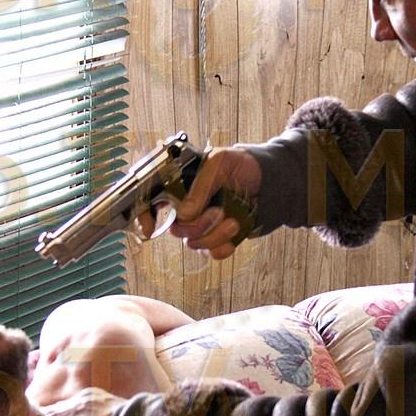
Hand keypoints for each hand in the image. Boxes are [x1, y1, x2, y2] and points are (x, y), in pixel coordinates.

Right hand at [136, 146, 261, 259]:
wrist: (271, 181)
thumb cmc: (242, 164)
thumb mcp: (220, 163)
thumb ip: (201, 185)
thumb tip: (186, 215)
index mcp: (179, 182)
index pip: (150, 200)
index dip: (144, 216)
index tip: (149, 229)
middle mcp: (186, 205)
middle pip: (175, 229)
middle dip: (197, 225)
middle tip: (218, 211)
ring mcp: (201, 224)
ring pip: (193, 243)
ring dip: (215, 234)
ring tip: (234, 221)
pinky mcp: (217, 238)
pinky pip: (211, 253)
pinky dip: (223, 246)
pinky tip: (235, 231)